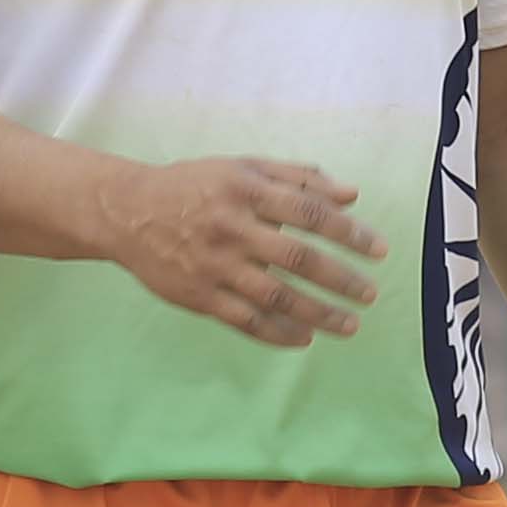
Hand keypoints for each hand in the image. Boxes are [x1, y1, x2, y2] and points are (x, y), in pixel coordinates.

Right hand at [100, 155, 382, 345]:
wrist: (128, 212)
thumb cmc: (194, 186)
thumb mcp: (242, 167)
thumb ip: (298, 178)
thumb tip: (351, 194)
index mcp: (246, 191)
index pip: (310, 213)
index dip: (349, 233)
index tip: (378, 250)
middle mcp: (232, 227)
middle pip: (298, 258)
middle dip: (341, 279)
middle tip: (370, 293)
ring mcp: (215, 265)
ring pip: (276, 295)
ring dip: (318, 313)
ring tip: (350, 325)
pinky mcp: (199, 295)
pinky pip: (245, 320)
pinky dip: (278, 332)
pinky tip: (305, 339)